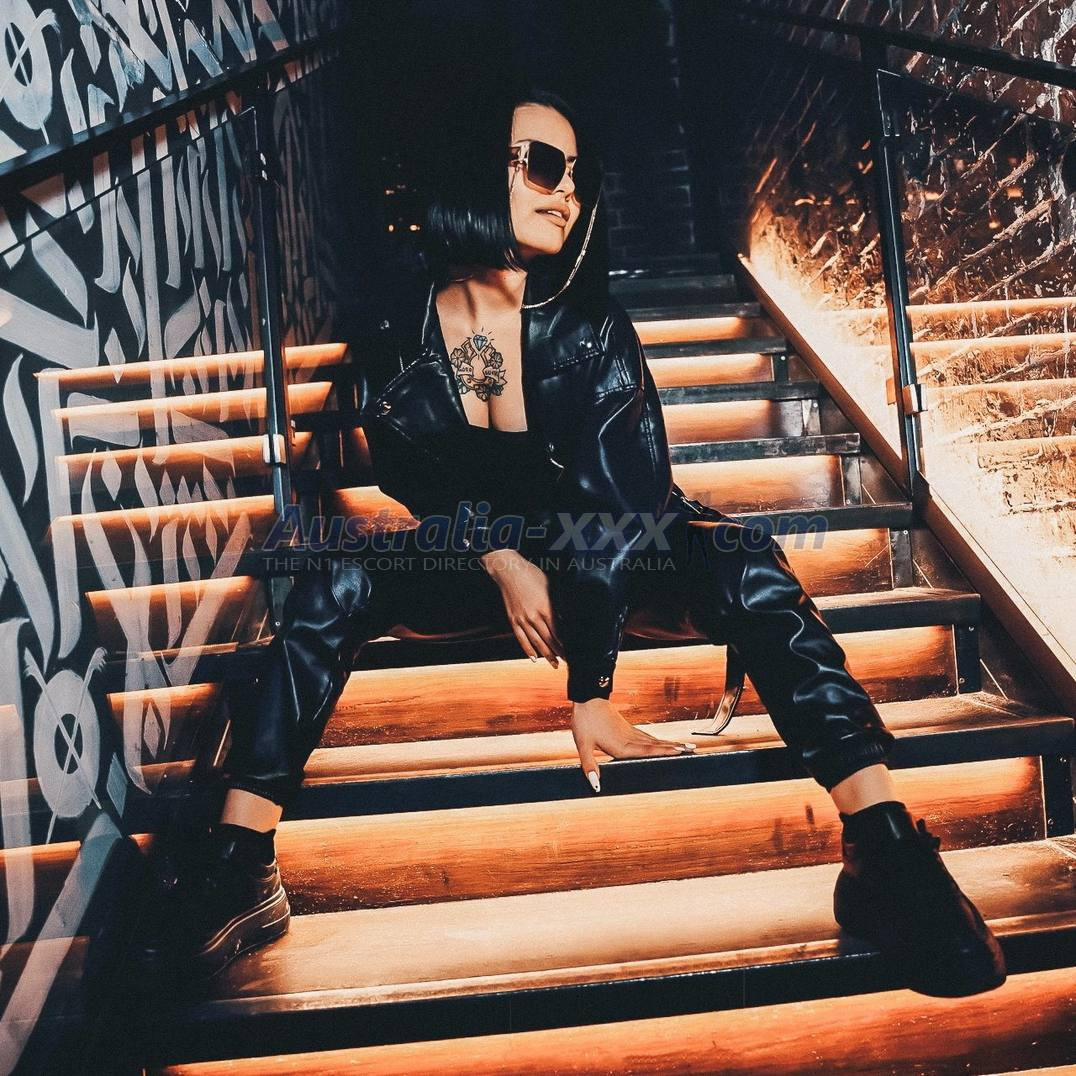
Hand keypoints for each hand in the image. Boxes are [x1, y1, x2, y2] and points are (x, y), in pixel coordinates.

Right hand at [483, 549, 565, 667]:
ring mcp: (522, 619)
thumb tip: (566, 619)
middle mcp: (534, 617)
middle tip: (565, 662)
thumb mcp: (551, 587)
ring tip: (553, 664)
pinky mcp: (513, 620)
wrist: (509, 571)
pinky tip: (533, 658)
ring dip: (545, 655)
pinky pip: (521, 638)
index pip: (557, 632)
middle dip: (557, 653)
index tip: (570, 652)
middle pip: (548, 640)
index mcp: (546, 608)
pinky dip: (527, 649)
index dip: (564, 644)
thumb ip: (559, 605)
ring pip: (536, 642)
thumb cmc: (532, 575)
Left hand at [571, 698, 695, 792]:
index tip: (682, 752)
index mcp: (622, 746)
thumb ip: (590, 766)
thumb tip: (595, 786)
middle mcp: (630, 739)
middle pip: (656, 745)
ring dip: (669, 744)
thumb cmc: (585, 722)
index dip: (665, 751)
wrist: (587, 698)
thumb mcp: (583, 745)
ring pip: (653, 740)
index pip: (648, 750)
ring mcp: (630, 732)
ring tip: (684, 746)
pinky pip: (647, 736)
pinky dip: (657, 740)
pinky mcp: (627, 728)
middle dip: (674, 748)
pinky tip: (661, 742)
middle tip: (693, 749)